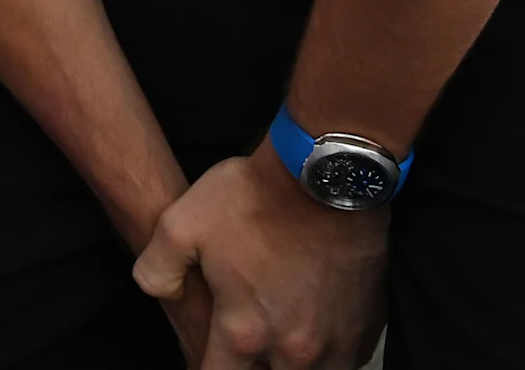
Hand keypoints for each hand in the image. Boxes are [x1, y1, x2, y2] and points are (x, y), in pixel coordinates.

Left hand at [131, 148, 386, 368]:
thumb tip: (160, 295)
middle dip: (252, 368)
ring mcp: (336, 339)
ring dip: (293, 366)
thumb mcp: (180, 224)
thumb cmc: (254, 197)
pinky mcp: (367, 324)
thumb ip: (156, 270)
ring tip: (278, 346)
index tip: (205, 361)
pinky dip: (330, 356)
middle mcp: (294, 348)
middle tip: (244, 349)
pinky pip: (348, 360)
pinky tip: (317, 338)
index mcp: (245, 331)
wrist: (327, 174)